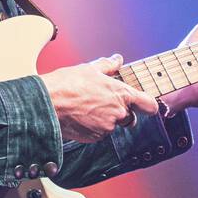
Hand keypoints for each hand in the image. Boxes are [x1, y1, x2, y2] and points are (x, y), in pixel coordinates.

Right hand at [40, 54, 158, 143]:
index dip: (148, 105)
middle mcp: (118, 113)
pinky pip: (99, 133)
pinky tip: (81, 117)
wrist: (48, 104)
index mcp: (121, 94)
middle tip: (103, 103)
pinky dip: (93, 127)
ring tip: (87, 108)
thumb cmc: (67, 84)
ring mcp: (107, 127)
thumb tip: (117, 59)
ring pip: (112, 125)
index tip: (146, 105)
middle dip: (121, 112)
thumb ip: (108, 65)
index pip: (149, 105)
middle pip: (130, 118)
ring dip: (105, 119)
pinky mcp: (95, 138)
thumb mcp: (89, 69)